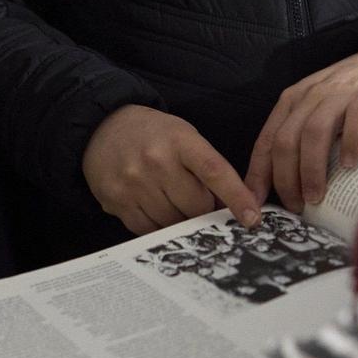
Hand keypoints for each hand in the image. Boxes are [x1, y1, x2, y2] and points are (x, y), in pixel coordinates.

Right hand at [83, 104, 260, 234]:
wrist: (104, 128)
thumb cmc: (153, 134)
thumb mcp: (184, 137)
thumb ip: (208, 169)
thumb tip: (231, 210)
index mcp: (179, 140)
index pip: (215, 171)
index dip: (237, 197)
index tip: (253, 219)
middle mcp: (156, 160)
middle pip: (195, 205)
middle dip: (203, 210)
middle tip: (196, 199)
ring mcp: (133, 182)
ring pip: (173, 222)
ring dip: (180, 219)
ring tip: (171, 199)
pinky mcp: (116, 201)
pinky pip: (148, 230)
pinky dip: (158, 226)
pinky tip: (154, 208)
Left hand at [246, 50, 357, 211]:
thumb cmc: (348, 100)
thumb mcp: (316, 116)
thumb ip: (302, 144)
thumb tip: (288, 193)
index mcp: (291, 103)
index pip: (266, 141)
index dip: (258, 174)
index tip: (256, 204)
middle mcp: (310, 97)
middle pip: (286, 140)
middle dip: (286, 178)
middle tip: (296, 207)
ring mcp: (339, 95)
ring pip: (314, 132)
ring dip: (311, 169)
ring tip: (316, 197)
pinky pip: (355, 121)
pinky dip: (349, 145)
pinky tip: (349, 167)